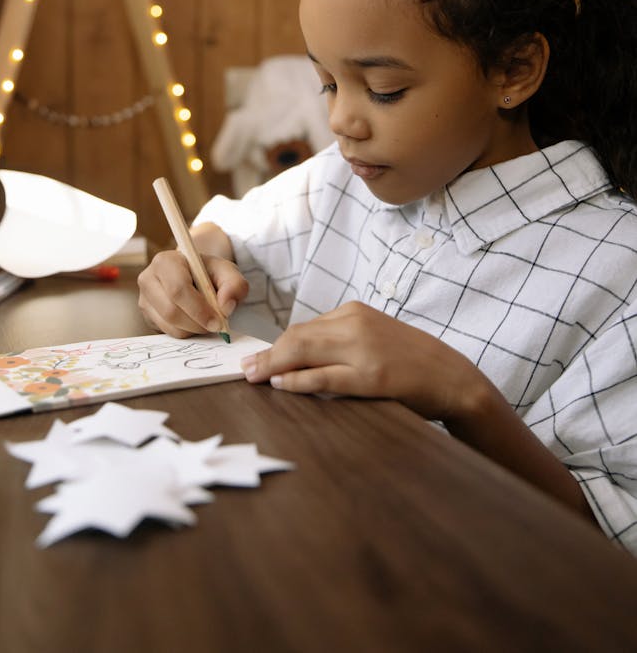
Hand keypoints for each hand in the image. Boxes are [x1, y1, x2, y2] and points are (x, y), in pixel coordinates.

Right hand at [137, 250, 248, 338]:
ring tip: (206, 319)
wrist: (196, 276)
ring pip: (169, 326)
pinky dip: (186, 332)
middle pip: (171, 311)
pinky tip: (194, 320)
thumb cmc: (209, 273)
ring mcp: (144, 300)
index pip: (178, 289)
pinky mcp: (147, 317)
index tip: (218, 321)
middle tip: (216, 325)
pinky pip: (167, 333)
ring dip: (193, 329)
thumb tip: (226, 307)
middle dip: (198, 323)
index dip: (199, 309)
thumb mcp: (228, 272)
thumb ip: (234, 285)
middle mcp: (148, 279)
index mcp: (166, 261)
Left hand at [240, 301, 482, 422]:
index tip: (255, 357)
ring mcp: (364, 349)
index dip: (275, 344)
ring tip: (253, 376)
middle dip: (267, 354)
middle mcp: (356, 324)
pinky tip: (281, 384)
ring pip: (305, 351)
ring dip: (274, 365)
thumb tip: (297, 355)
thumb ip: (341, 340)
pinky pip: (325, 376)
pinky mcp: (371, 376)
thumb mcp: (373, 338)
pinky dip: (298, 380)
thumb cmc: (410, 361)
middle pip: (298, 336)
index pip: (304, 327)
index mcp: (356, 312)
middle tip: (244, 369)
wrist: (452, 377)